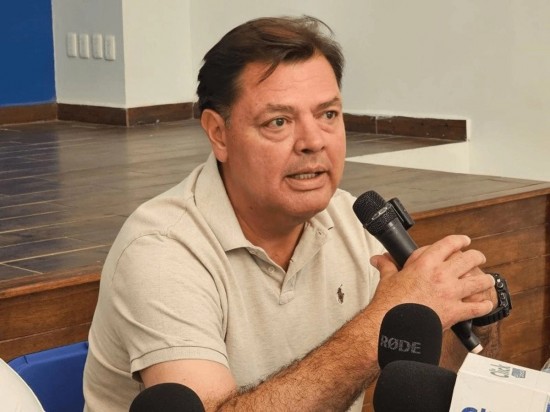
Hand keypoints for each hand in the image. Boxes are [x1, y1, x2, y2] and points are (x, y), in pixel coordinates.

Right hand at [369, 235, 494, 328]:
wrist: (395, 324)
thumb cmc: (390, 302)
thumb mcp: (387, 279)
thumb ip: (387, 265)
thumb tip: (378, 259)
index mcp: (425, 263)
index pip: (448, 244)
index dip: (459, 240)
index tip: (464, 241)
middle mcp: (441, 275)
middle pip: (469, 259)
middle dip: (477, 256)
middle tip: (478, 257)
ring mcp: (451, 293)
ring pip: (479, 281)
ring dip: (485, 279)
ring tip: (487, 279)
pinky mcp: (455, 311)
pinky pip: (477, 308)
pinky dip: (484, 306)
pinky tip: (486, 305)